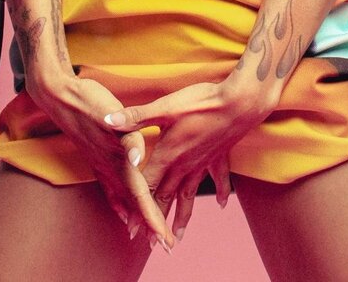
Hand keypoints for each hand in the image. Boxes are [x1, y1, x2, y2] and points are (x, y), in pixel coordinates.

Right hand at [26, 71, 174, 251]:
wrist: (61, 96)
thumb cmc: (90, 101)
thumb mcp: (112, 115)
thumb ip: (128, 138)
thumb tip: (135, 160)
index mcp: (118, 156)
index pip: (140, 194)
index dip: (152, 217)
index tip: (163, 237)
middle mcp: (109, 165)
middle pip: (133, 201)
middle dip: (149, 224)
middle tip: (165, 244)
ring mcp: (100, 162)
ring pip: (122, 197)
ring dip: (136, 216)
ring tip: (147, 236)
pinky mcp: (95, 157)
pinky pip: (109, 187)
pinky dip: (119, 202)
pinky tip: (123, 212)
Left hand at [103, 76, 275, 241]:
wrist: (238, 103)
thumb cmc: (201, 103)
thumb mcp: (165, 107)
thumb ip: (137, 117)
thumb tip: (109, 119)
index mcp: (169, 154)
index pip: (149, 185)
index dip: (137, 205)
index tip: (131, 228)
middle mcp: (185, 164)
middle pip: (167, 196)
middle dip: (157, 220)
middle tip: (150, 244)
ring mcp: (203, 162)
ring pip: (190, 195)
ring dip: (183, 217)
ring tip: (177, 238)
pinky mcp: (219, 156)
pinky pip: (218, 179)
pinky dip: (219, 192)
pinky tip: (221, 205)